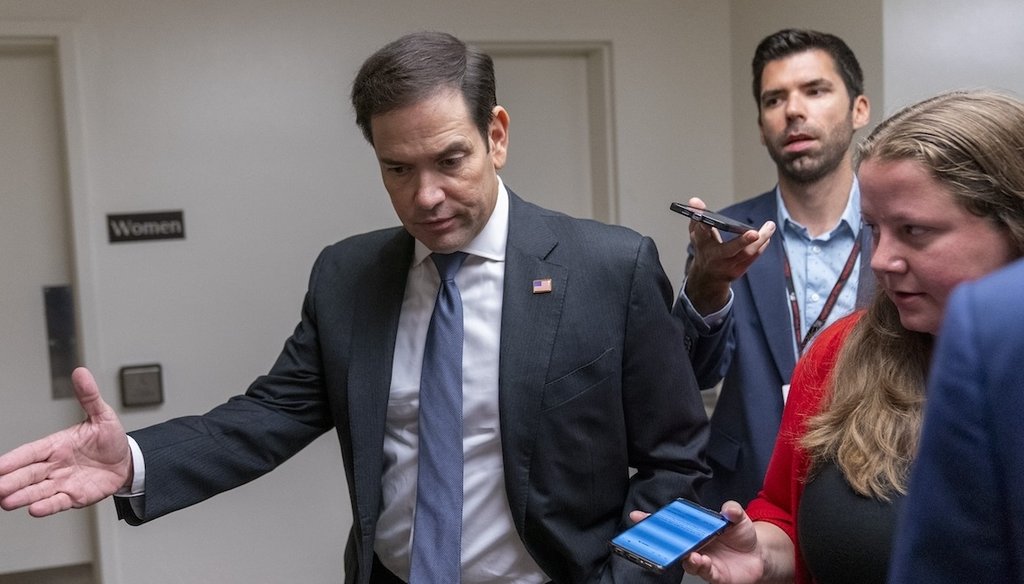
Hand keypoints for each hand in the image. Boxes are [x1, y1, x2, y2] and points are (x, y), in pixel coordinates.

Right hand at [0, 367, 131, 516]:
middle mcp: (55, 465)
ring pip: (37, 490)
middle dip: (10, 481)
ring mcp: (63, 482)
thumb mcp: (102, 415)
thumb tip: (81, 372)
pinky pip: (58, 501)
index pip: (30, 452)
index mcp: (56, 444)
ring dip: (22, 496)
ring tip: (6, 501)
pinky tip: (34, 509)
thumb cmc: (110, 438)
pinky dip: (47, 506)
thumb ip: (89, 397)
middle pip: (28, 473)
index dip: (13, 459)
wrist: (128, 461)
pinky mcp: (74, 496)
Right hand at [681, 501, 765, 582]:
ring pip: (690, 564)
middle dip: (678, 547)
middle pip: (683, 548)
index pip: (684, 530)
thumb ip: (734, 510)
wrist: (757, 554)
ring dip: (689, 560)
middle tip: (680, 543)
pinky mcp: (716, 575)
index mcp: (700, 532)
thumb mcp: (739, 518)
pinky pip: (706, 574)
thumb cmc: (743, 535)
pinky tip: (705, 562)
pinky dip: (704, 568)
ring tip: (693, 556)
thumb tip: (729, 508)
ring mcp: (707, 562)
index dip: (676, 528)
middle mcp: (700, 548)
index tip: (674, 524)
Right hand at [683, 197, 775, 314]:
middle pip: (728, 250)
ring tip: (770, 226)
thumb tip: (694, 200)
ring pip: (745, 254)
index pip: (700, 233)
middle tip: (754, 233)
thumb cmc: (704, 248)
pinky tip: (766, 237)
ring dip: (760, 241)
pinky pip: (751, 258)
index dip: (702, 225)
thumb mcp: (696, 232)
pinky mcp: (737, 271)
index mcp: (701, 244)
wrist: (707, 276)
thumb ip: (696, 215)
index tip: (705, 218)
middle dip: (742, 242)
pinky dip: (760, 247)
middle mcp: (714, 257)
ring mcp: (726, 266)